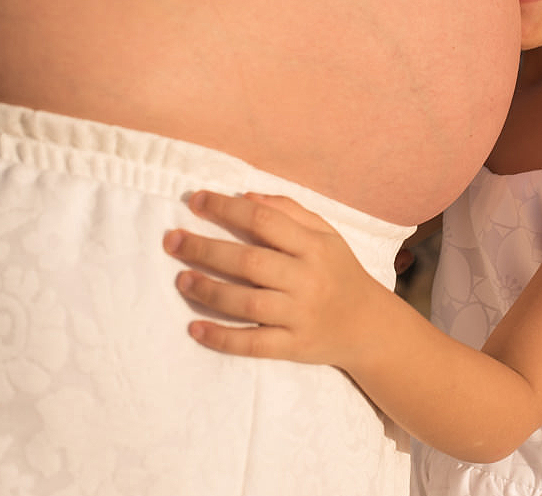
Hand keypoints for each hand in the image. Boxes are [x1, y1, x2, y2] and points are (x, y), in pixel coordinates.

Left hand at [164, 191, 372, 366]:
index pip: (265, 220)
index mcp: (315, 247)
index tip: (197, 201)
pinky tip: (194, 328)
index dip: (228, 208)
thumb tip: (245, 195)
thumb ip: (290, 212)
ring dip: (209, 291)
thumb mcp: (326, 235)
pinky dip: (222, 338)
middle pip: (250, 262)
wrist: (368, 325)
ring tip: (181, 279)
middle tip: (172, 241)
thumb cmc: (340, 272)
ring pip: (247, 304)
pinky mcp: (293, 346)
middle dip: (206, 250)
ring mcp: (300, 315)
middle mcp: (307, 279)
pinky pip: (253, 343)